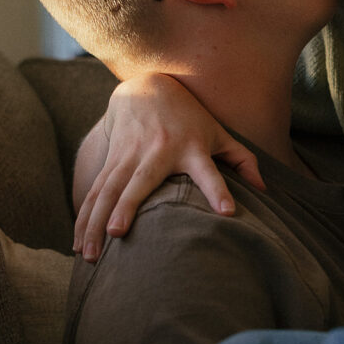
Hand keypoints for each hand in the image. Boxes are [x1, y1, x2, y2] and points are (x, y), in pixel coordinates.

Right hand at [73, 73, 261, 261]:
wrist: (146, 88)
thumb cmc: (190, 118)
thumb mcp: (219, 133)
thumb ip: (243, 160)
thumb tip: (264, 190)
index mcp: (192, 149)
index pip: (210, 171)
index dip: (219, 190)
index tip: (228, 212)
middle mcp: (159, 153)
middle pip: (141, 182)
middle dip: (127, 206)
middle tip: (117, 233)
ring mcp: (131, 155)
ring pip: (109, 191)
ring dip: (95, 222)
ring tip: (91, 255)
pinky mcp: (111, 160)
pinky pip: (96, 192)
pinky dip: (85, 218)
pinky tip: (79, 245)